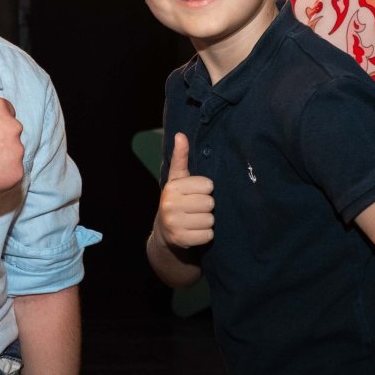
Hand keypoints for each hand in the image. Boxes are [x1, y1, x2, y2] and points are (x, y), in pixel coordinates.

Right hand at [0, 64, 24, 197]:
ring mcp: (17, 150)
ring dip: (3, 154)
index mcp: (2, 107)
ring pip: (14, 150)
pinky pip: (14, 170)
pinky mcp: (17, 171)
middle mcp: (14, 126)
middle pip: (12, 130)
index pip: (6, 112)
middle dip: (0, 136)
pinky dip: (4, 172)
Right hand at [154, 133, 214, 248]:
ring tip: (194, 220)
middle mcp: (170, 205)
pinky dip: (205, 235)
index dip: (205, 189)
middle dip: (206, 206)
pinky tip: (194, 231)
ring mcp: (174, 224)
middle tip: (195, 209)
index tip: (195, 193)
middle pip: (210, 203)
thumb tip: (180, 134)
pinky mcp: (181, 240)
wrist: (165, 232)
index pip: (208, 185)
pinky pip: (208, 235)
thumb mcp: (177, 180)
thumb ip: (181, 157)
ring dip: (206, 221)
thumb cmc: (177, 200)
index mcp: (172, 187)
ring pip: (210, 220)